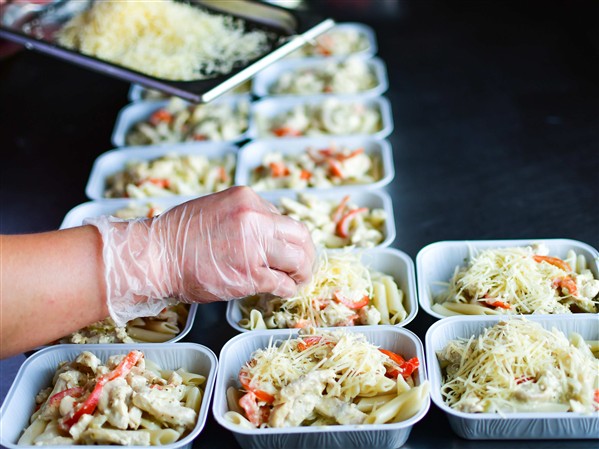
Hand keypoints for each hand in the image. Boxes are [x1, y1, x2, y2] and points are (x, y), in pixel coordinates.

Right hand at [86, 187, 315, 325]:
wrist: (156, 256)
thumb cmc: (178, 235)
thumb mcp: (216, 208)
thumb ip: (244, 216)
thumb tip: (266, 232)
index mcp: (247, 199)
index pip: (283, 218)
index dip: (288, 237)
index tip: (288, 249)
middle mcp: (255, 219)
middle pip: (300, 235)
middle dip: (306, 253)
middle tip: (303, 266)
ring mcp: (254, 247)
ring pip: (298, 259)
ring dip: (302, 272)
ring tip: (298, 280)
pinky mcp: (250, 275)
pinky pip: (282, 283)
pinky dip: (288, 289)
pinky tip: (284, 291)